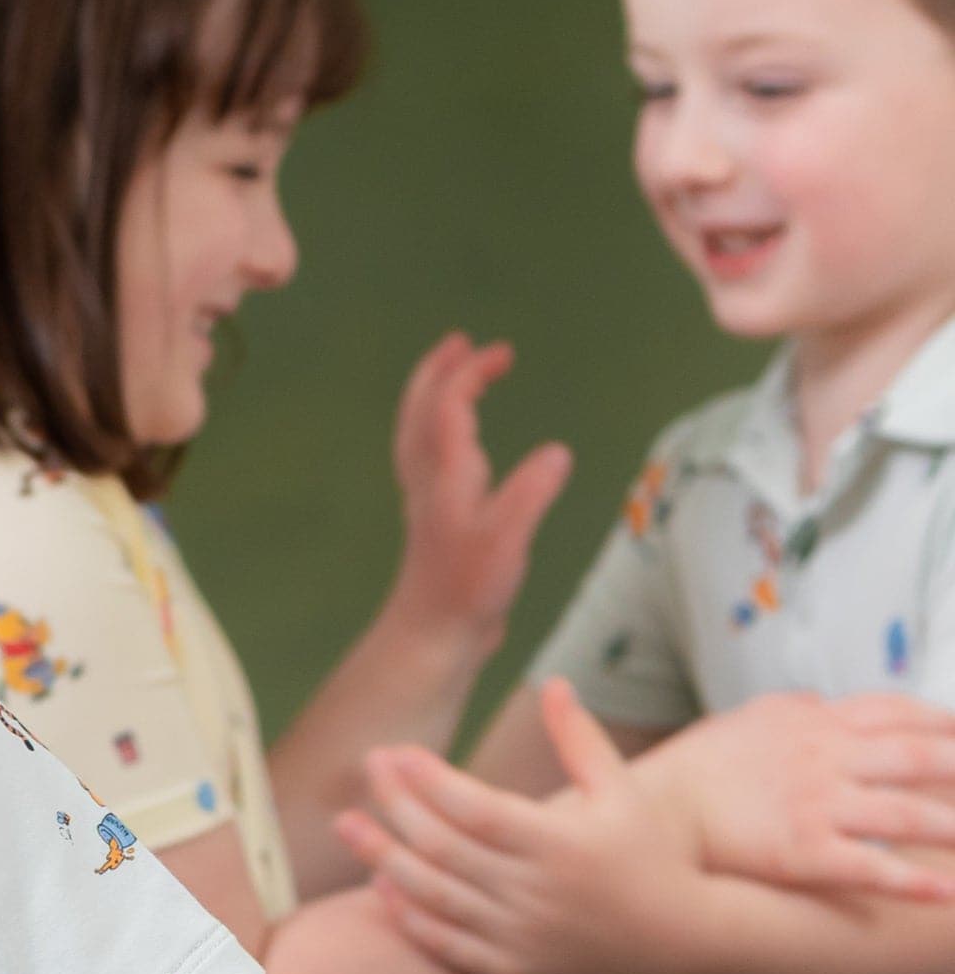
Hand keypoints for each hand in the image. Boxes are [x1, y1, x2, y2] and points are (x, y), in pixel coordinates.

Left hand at [333, 709, 668, 973]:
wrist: (680, 941)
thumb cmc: (648, 852)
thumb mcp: (623, 792)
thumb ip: (581, 739)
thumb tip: (554, 681)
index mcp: (562, 844)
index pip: (477, 807)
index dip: (430, 779)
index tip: (396, 751)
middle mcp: (538, 892)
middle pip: (444, 846)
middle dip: (396, 804)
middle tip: (365, 768)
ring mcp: (523, 937)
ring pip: (434, 895)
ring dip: (382, 858)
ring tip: (346, 824)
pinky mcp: (513, 972)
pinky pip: (446, 945)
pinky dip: (409, 916)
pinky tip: (380, 885)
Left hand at [383, 334, 572, 657]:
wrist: (434, 632)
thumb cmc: (468, 588)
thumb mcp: (507, 539)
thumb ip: (530, 493)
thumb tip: (556, 453)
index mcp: (444, 476)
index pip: (448, 408)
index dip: (469, 375)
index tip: (500, 353)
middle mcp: (428, 479)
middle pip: (420, 412)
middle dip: (437, 372)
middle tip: (459, 341)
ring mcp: (426, 497)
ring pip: (416, 432)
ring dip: (430, 395)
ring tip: (451, 371)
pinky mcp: (432, 516)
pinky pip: (424, 454)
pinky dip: (435, 430)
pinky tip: (454, 438)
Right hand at [631, 683, 954, 902]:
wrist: (649, 810)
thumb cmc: (694, 770)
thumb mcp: (745, 721)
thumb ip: (792, 710)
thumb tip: (820, 702)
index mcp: (813, 723)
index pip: (897, 713)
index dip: (946, 723)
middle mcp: (823, 757)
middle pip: (918, 757)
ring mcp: (816, 804)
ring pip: (906, 814)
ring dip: (954, 826)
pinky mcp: (802, 851)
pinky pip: (871, 867)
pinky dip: (914, 882)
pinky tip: (948, 893)